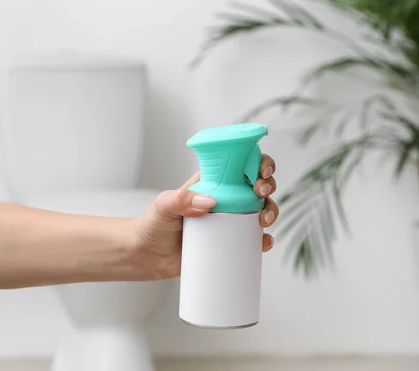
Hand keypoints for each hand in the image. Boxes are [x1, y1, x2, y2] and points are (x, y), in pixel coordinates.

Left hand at [134, 154, 277, 279]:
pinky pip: (253, 239)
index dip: (258, 162)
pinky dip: (264, 240)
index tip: (261, 170)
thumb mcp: (164, 205)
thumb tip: (211, 202)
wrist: (147, 256)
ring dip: (271, 210)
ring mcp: (231, 220)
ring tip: (264, 220)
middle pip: (258, 184)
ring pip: (262, 210)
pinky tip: (264, 242)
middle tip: (260, 192)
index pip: (241, 163)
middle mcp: (227, 198)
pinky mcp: (230, 242)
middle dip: (268, 184)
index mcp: (214, 182)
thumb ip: (182, 200)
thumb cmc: (153, 224)